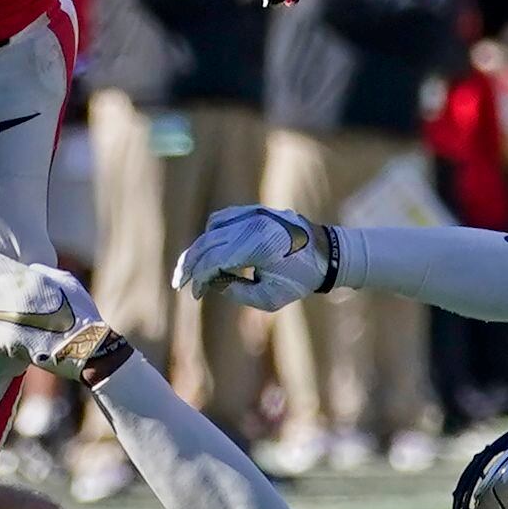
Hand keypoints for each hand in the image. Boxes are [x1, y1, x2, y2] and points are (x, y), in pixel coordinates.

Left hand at [0, 243, 130, 380]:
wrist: (85, 347)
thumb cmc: (79, 312)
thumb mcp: (64, 282)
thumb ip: (41, 272)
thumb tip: (28, 268)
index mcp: (24, 277)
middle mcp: (9, 295)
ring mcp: (4, 319)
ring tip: (14, 322)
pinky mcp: (3, 342)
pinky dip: (2, 338)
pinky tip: (24, 341)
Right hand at [172, 205, 338, 311]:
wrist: (327, 254)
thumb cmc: (300, 280)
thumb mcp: (268, 297)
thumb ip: (235, 290)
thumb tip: (211, 280)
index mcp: (256, 245)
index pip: (213, 259)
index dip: (198, 277)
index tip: (194, 294)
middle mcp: (252, 224)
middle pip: (207, 242)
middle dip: (190, 264)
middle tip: (180, 282)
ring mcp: (254, 214)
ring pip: (213, 228)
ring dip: (200, 248)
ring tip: (194, 268)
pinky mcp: (257, 211)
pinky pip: (225, 218)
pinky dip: (213, 233)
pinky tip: (210, 249)